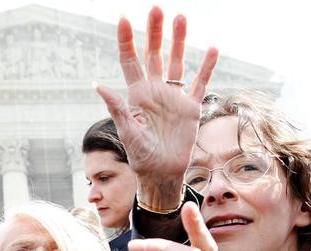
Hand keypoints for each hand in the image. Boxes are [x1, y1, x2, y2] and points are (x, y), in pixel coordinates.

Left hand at [96, 7, 217, 207]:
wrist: (161, 173)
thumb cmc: (140, 156)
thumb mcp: (126, 131)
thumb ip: (116, 107)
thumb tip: (97, 85)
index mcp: (136, 95)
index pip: (130, 61)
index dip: (126, 40)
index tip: (123, 18)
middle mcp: (155, 91)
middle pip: (154, 55)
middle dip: (154, 32)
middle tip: (156, 8)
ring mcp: (174, 98)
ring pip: (177, 62)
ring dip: (179, 41)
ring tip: (180, 17)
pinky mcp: (191, 108)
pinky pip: (200, 83)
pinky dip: (206, 67)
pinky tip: (212, 49)